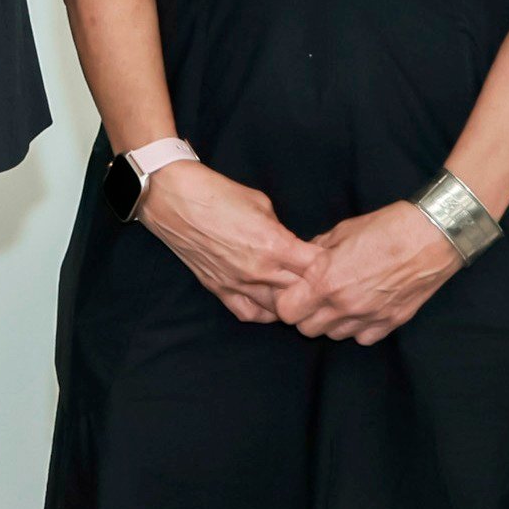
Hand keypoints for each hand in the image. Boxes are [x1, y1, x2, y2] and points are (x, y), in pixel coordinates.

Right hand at [130, 160, 322, 324]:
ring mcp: (238, 284)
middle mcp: (260, 270)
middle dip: (315, 286)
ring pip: (279, 309)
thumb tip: (291, 244)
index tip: (333, 261)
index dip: (330, 264)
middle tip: (322, 281)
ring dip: (292, 302)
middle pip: (303, 292)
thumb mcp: (262, 204)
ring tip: (300, 295)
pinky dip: (264, 312)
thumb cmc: (218, 194)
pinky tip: (271, 304)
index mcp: (275, 245)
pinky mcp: (220, 289)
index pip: (318, 268)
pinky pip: (249, 313)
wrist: (175, 200)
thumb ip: (281, 230)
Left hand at [280, 205, 460, 345]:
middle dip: (306, 314)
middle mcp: (344, 305)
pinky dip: (359, 327)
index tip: (294, 291)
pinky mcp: (390, 323)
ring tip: (341, 301)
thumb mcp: (342, 231)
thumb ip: (316, 251)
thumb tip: (301, 261)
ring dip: (332, 322)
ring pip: (333, 336)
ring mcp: (368, 317)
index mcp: (326, 280)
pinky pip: (362, 338)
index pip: (287, 311)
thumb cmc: (387, 227)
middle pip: (306, 329)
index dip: (286, 301)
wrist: (433, 235)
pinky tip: (363, 308)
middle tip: (316, 296)